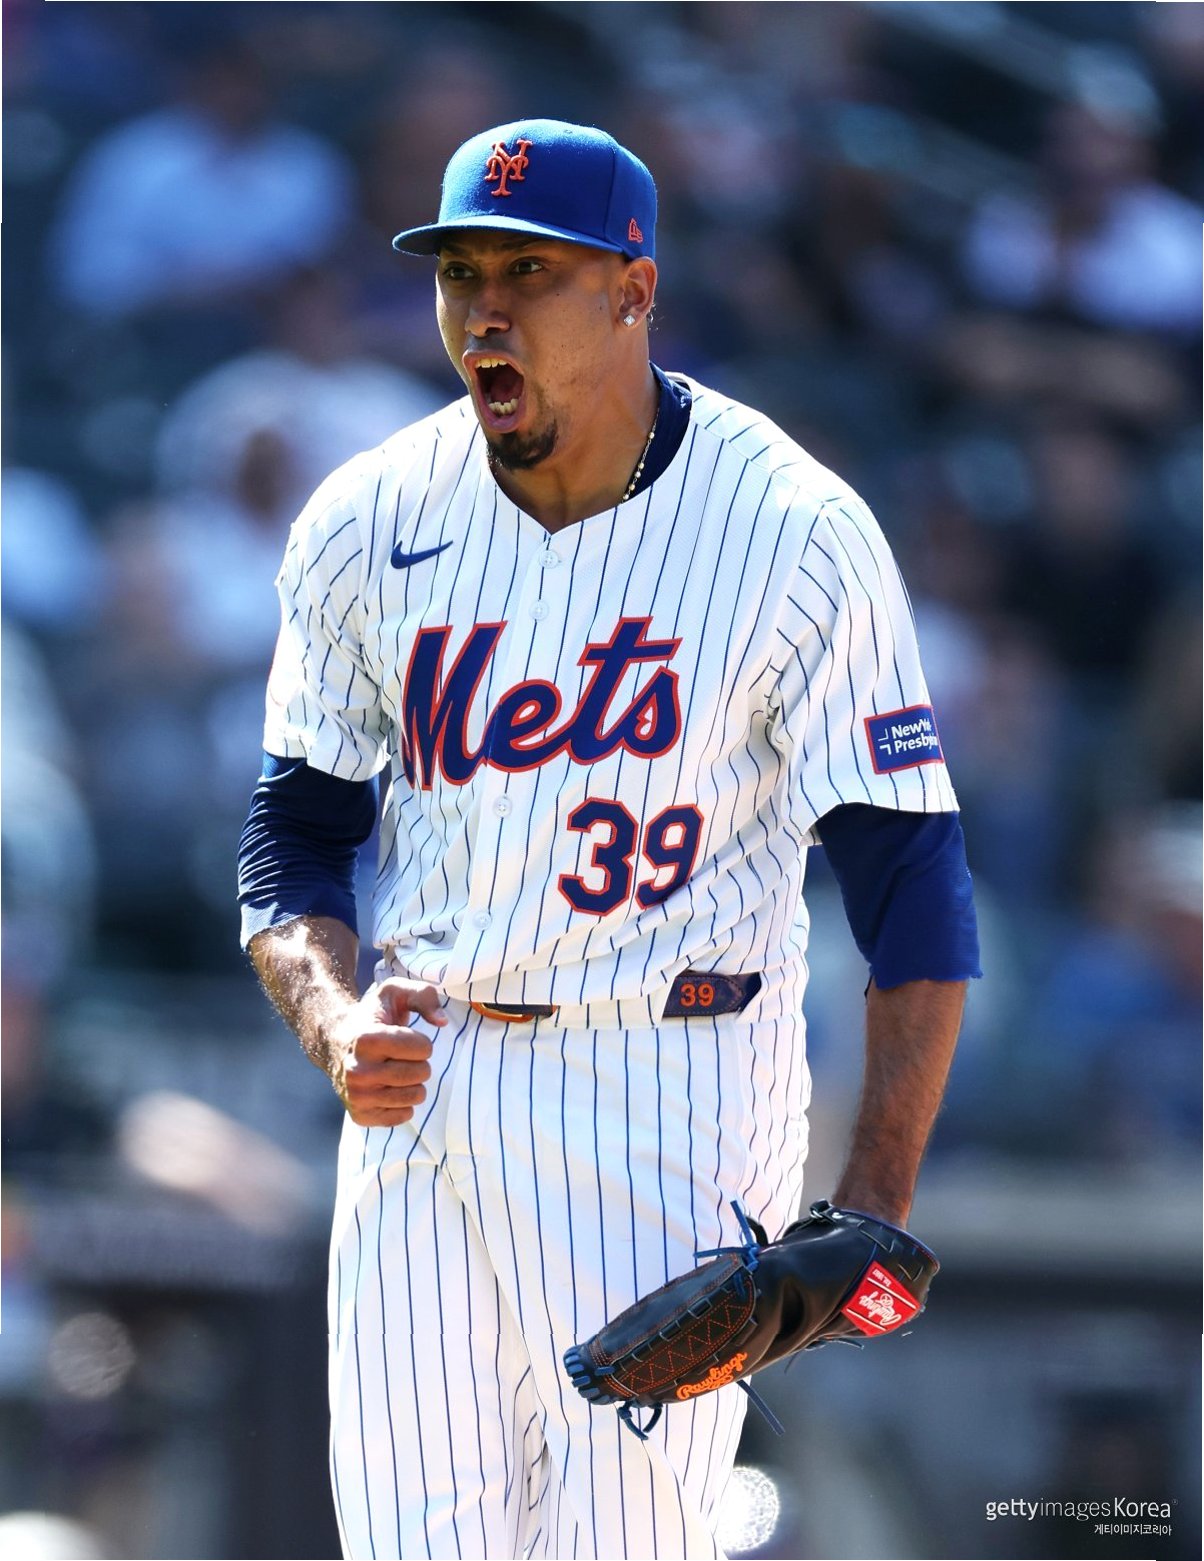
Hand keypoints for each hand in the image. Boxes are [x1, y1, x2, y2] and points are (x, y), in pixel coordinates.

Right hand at [325, 979, 446, 1126]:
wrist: (335, 1043)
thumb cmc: (372, 1017)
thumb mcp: (395, 992)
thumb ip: (424, 996)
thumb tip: (442, 1022)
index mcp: (367, 1039)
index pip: (423, 1048)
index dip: (421, 1042)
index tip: (406, 1038)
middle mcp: (358, 1070)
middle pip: (421, 1073)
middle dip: (419, 1062)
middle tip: (401, 1056)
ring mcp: (357, 1096)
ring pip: (415, 1097)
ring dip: (413, 1083)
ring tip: (395, 1070)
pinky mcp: (360, 1116)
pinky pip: (404, 1115)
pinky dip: (403, 1102)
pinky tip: (388, 1087)